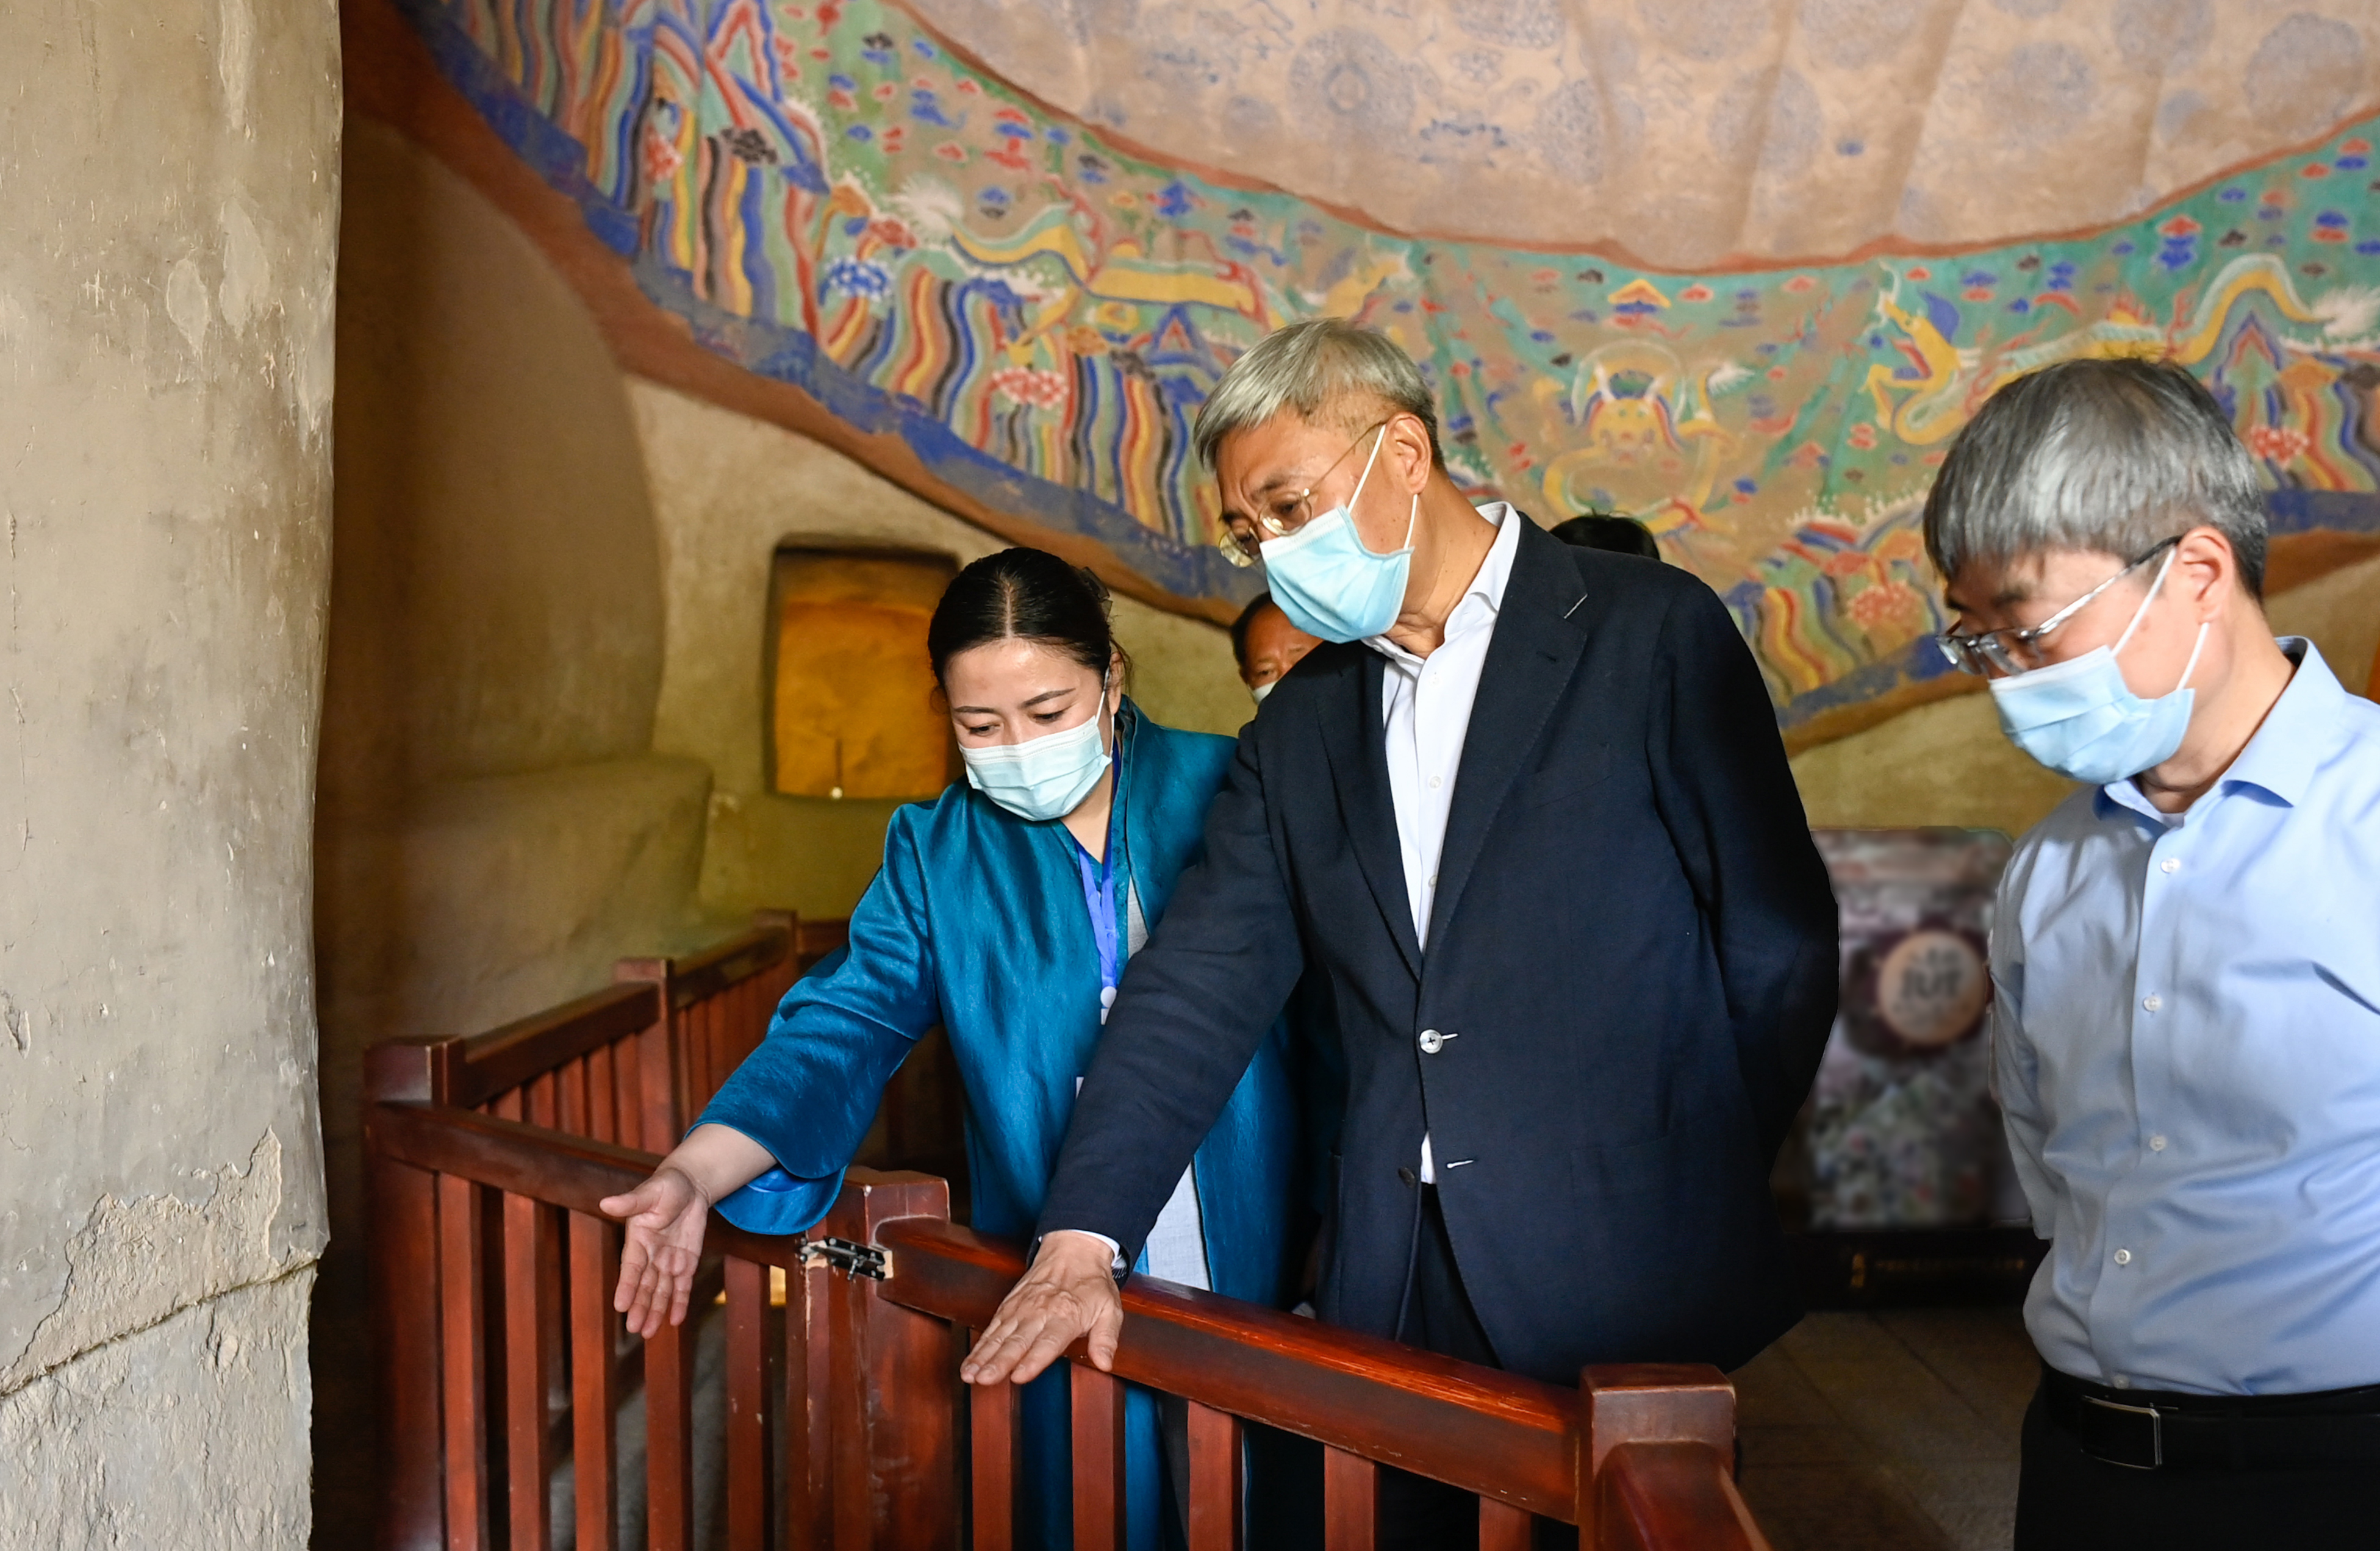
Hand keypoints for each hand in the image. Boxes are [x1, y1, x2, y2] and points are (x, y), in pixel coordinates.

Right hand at [601, 1165, 710, 1338]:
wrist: (690, 1186)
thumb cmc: (666, 1186)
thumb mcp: (650, 1191)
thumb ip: (631, 1202)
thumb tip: (605, 1202)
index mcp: (638, 1240)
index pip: (631, 1267)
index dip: (626, 1286)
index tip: (620, 1306)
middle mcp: (651, 1255)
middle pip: (645, 1285)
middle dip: (640, 1307)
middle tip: (635, 1329)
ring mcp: (668, 1261)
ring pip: (661, 1291)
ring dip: (655, 1311)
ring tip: (649, 1333)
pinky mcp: (686, 1263)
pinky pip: (683, 1286)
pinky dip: (680, 1302)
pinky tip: (676, 1320)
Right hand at [960, 1231, 1123, 1385]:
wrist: (1073, 1251)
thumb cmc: (1092, 1284)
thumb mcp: (1110, 1309)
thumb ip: (1106, 1338)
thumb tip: (1106, 1363)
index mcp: (1066, 1315)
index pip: (1048, 1341)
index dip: (1033, 1360)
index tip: (1019, 1376)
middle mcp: (1040, 1312)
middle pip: (1017, 1340)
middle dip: (999, 1361)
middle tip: (985, 1379)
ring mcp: (1021, 1309)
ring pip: (999, 1335)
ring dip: (983, 1356)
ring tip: (969, 1375)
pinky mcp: (1009, 1306)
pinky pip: (992, 1328)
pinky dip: (979, 1346)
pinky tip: (969, 1363)